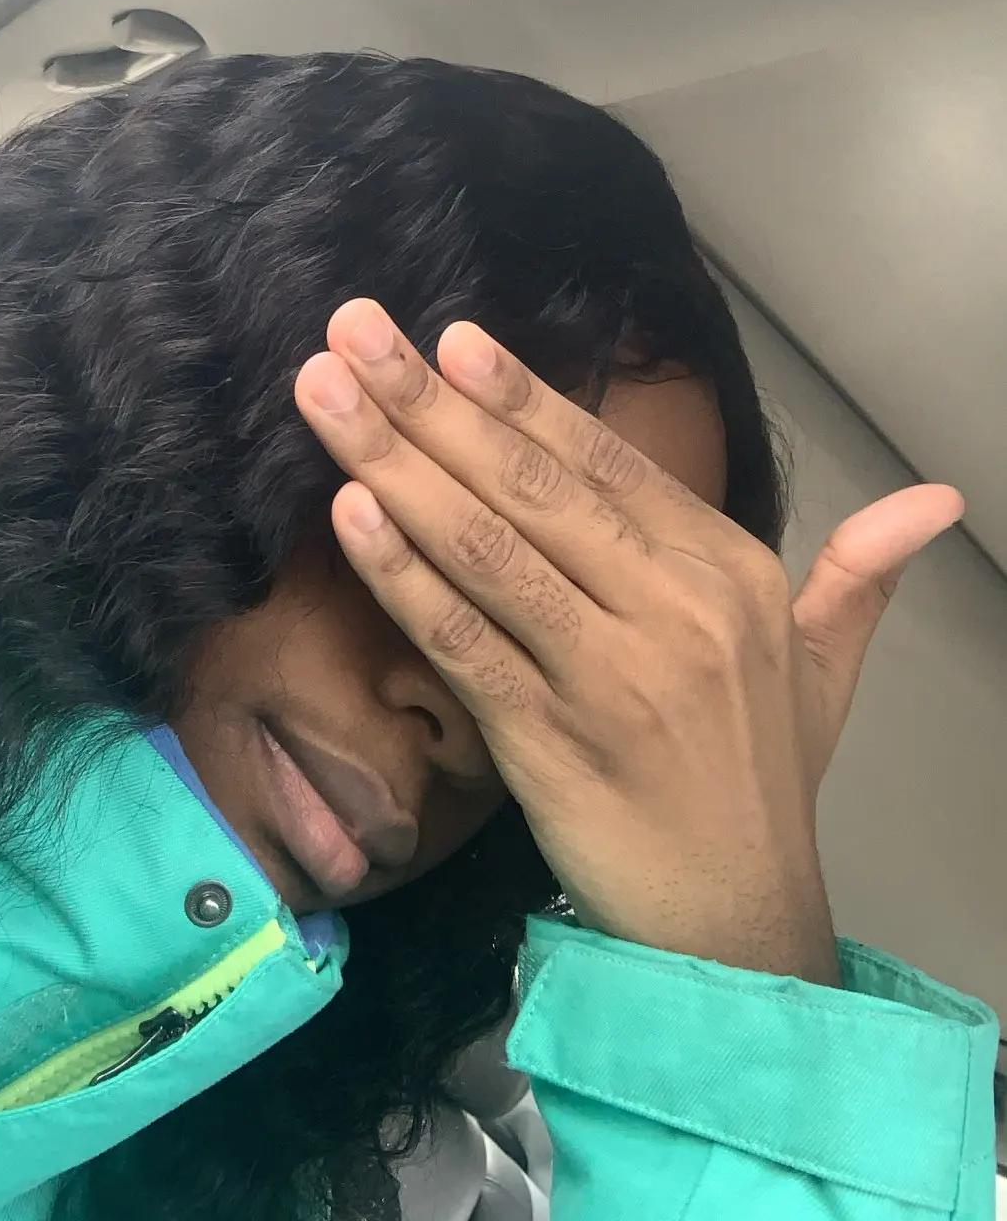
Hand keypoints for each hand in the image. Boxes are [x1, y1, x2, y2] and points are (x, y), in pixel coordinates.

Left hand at [294, 300, 963, 984]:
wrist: (738, 929)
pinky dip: (402, 576)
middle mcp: (673, 611)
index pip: (607, 460)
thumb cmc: (761, 781)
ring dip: (393, 462)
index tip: (450, 335)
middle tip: (352, 331)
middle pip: (531, 485)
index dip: (522, 395)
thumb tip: (938, 498)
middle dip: (430, 401)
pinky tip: (348, 513)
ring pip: (486, 548)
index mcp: (728, 573)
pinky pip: (462, 641)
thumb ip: (861, 571)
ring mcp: (608, 676)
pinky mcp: (548, 742)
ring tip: (322, 393)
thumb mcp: (825, 666)